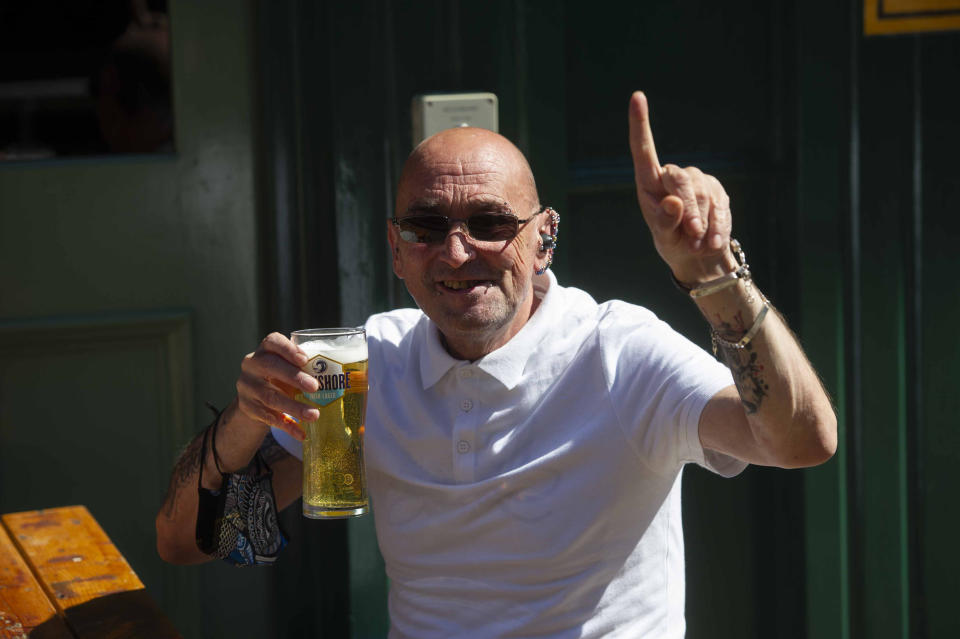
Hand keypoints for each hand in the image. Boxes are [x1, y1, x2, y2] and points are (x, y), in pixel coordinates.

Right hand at [236, 332, 319, 439]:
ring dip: (294, 407)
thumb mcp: (290, 368)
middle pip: (271, 367)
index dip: (288, 349)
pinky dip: (287, 426)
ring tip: (314, 415)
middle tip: (315, 387)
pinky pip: (268, 417)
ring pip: (270, 396)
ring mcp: (247, 386)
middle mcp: (252, 364)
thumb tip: (348, 378)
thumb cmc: (282, 377)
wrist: (256, 398)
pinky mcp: (247, 407)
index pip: (272, 342)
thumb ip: (308, 368)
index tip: (304, 359)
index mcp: (266, 350)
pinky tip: (301, 433)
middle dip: (294, 377)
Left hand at [627, 91, 737, 283]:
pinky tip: (713, 241)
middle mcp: (672, 176)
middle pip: (680, 179)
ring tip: (698, 243)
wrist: (700, 256)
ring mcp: (697, 180)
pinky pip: (719, 204)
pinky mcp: (717, 189)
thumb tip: (673, 202)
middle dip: (688, 210)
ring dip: (702, 223)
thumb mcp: (664, 239)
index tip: (637, 96)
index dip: (639, 123)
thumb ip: (665, 223)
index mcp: (649, 184)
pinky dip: (717, 225)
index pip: (643, 150)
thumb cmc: (673, 243)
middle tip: (692, 236)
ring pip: (702, 193)